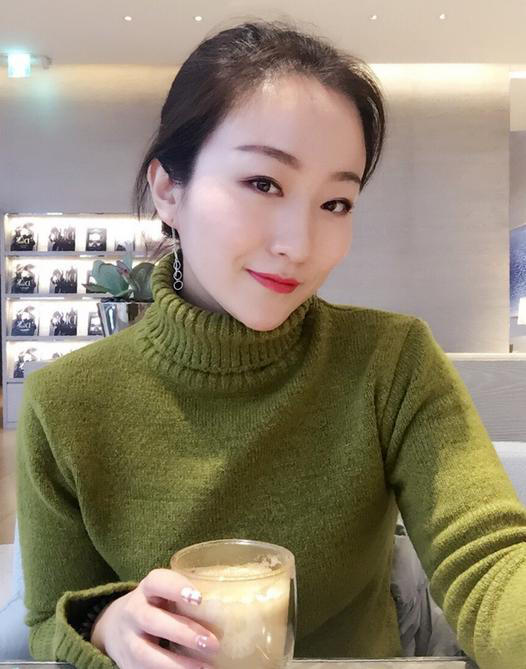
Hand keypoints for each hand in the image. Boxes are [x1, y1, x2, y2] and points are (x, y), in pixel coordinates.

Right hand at [91, 568, 219, 668]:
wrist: (115, 626)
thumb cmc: (156, 605)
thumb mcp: (165, 594)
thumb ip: (189, 597)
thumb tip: (237, 602)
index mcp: (147, 589)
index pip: (158, 581)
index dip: (176, 588)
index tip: (199, 598)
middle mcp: (133, 612)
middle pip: (153, 620)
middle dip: (184, 633)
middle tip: (213, 643)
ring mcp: (127, 640)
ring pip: (146, 654)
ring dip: (176, 664)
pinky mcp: (127, 664)